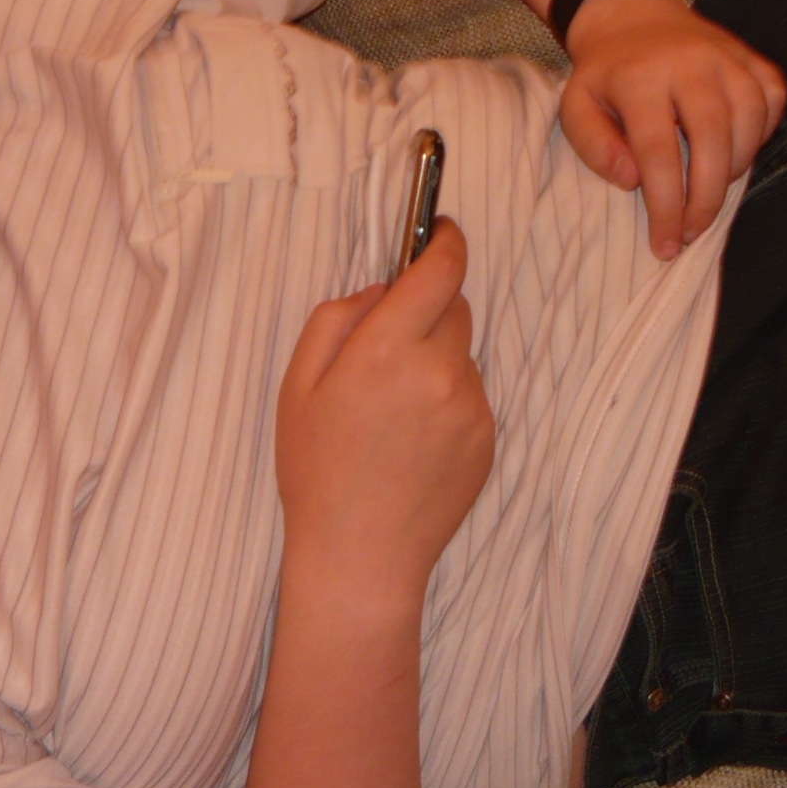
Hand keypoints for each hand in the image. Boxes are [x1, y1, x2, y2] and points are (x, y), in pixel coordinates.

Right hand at [274, 220, 491, 604]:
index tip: (438, 230)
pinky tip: (414, 442)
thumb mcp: (298, 385)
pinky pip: (471, 395)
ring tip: (394, 414)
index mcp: (386, 349)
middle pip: (455, 306)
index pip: (440, 270)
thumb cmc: (318, 471)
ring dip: (436, 361)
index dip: (444, 241)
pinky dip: (448, 402)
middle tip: (388, 349)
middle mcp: (439, 370)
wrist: (360, 557)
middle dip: (428, 311)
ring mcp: (471, 405)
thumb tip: (382, 288)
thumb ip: (337, 318)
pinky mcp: (488, 436)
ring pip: (462, 353)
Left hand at [558, 0, 786, 259]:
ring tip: (710, 192)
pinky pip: (772, 99)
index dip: (666, 206)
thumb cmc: (605, 74)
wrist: (632, 15)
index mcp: (640, 77)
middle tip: (693, 231)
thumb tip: (633, 180)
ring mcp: (726, 55)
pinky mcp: (751, 55)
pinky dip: (763, 133)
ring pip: (749, 121)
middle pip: (712, 139)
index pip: (658, 153)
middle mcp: (689, 62)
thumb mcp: (577, 107)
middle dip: (707, 198)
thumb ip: (595, 147)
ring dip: (735, 169)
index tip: (665, 244)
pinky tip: (737, 151)